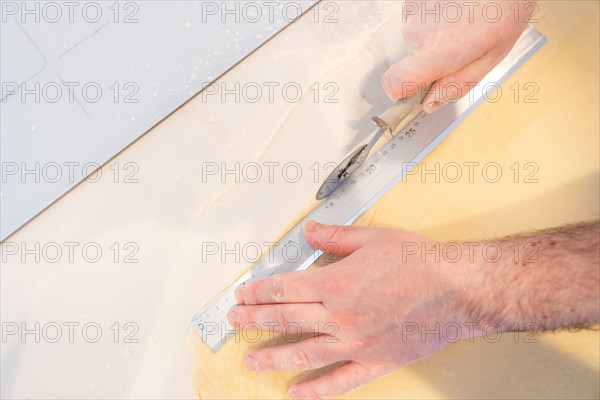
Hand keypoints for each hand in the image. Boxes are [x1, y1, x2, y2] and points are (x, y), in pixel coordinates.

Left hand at [228, 221, 474, 398]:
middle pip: (285, 321)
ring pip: (302, 355)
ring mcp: (355, 344)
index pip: (283, 290)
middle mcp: (339, 317)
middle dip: (254, 321)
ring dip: (272, 358)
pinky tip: (296, 394)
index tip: (244, 296)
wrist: (458, 289)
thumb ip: (335, 238)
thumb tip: (309, 231)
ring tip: (252, 361)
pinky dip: (315, 392)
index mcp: (335, 284)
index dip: (258, 293)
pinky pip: (339, 382)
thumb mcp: (372, 239)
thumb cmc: (419, 262)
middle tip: (235, 322)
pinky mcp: (374, 362)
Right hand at [381, 0, 535, 111]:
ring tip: (460, 23)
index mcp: (431, 55)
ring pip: (415, 35)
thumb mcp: (487, 60)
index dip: (401, 90)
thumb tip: (431, 103)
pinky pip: (418, 16)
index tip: (415, 89)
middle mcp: (415, 33)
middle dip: (429, 58)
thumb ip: (455, 86)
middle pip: (409, 58)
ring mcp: (413, 11)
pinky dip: (432, 16)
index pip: (392, 85)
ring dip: (433, 34)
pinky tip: (453, 10)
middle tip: (458, 47)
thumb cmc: (504, 11)